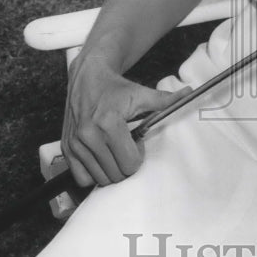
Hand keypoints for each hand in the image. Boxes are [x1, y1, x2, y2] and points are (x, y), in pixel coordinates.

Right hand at [61, 52, 188, 186]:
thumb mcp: (141, 93)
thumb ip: (165, 99)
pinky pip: (81, 177)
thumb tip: (190, 92)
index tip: (137, 142)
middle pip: (115, 174)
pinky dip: (93, 173)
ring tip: (114, 149)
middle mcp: (89, 135)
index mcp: (109, 124)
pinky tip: (101, 157)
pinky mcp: (67, 148)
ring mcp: (76, 144)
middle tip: (126, 146)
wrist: (87, 77)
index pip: (129, 164)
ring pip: (99, 178)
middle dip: (126, 164)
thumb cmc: (115, 87)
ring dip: (110, 169)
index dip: (138, 156)